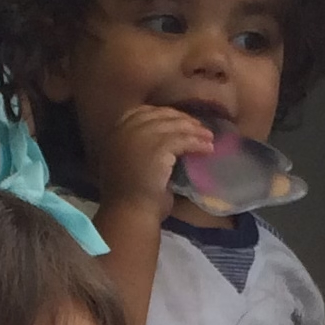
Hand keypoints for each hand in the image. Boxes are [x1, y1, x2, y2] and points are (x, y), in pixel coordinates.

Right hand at [90, 104, 215, 220]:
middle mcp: (126, 129)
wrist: (130, 212)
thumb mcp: (126, 164)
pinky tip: (208, 148)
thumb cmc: (129, 197)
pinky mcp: (159, 146)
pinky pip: (184, 139)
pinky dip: (198, 143)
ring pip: (175, 126)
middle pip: (160, 115)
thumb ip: (137, 148)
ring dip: (195, 131)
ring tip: (208, 137)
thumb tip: (162, 141)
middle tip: (198, 127)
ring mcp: (142, 136)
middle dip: (181, 119)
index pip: (141, 112)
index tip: (177, 120)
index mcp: (115, 133)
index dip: (162, 114)